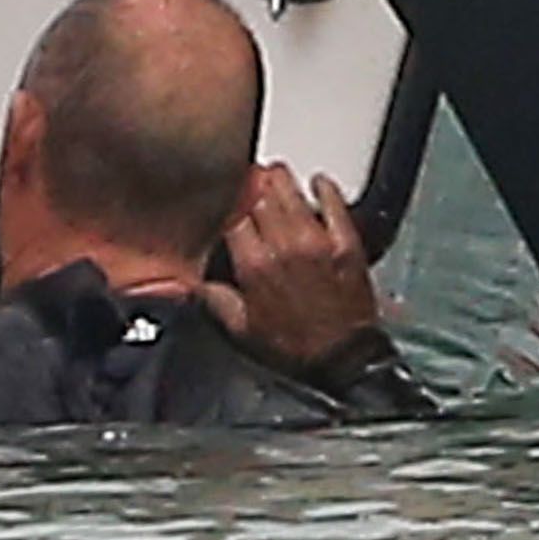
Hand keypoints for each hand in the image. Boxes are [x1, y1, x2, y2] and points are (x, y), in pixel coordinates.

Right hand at [201, 166, 382, 372]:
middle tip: (248, 183)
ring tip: (275, 178)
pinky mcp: (345, 243)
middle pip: (258, 192)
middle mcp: (283, 245)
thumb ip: (214, 298)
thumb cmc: (297, 348)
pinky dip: (324, 188)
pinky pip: (333, 202)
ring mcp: (316, 241)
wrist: (344, 361)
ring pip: (290, 189)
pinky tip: (318, 184)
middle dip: (251, 184)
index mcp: (254, 264)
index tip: (224, 196)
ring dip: (279, 179)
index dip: (225, 198)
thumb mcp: (242, 329)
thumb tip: (193, 282)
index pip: (230, 210)